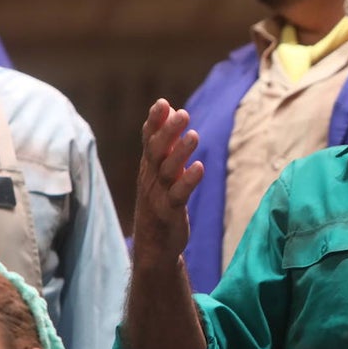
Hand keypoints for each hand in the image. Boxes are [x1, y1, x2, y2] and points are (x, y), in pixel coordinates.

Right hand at [132, 99, 203, 263]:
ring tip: (194, 135)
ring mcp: (157, 195)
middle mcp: (150, 177)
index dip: (154, 122)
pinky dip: (187, 181)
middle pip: (156, 151)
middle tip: (182, 113)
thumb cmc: (159, 201)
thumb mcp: (161, 170)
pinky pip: (177, 195)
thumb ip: (166, 142)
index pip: (148, 139)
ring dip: (180, 153)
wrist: (153, 245)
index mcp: (149, 166)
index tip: (163, 103)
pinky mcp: (168, 213)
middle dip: (167, 131)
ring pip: (167, 171)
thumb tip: (173, 110)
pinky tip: (199, 168)